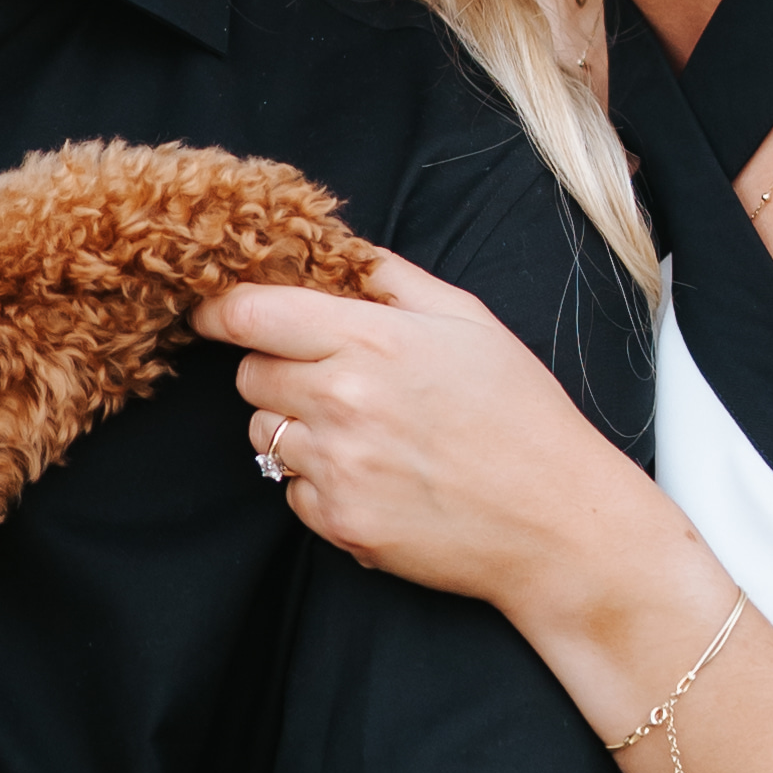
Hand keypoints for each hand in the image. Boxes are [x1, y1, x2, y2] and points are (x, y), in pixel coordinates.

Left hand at [198, 250, 677, 627]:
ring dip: (293, 428)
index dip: (220, 311)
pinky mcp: (339, 523)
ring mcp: (337, 468)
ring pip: (262, 436)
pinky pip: (291, 491)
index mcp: (371, 340)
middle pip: (248, 376)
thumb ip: (391, 280)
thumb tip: (337, 250)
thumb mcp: (468, 321)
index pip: (250, 315)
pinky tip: (374, 477)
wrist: (557, 521)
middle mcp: (342, 403)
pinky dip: (318, 483)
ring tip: (362, 433)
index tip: (215, 313)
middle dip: (274, 370)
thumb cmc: (520, 414)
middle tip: (329, 379)